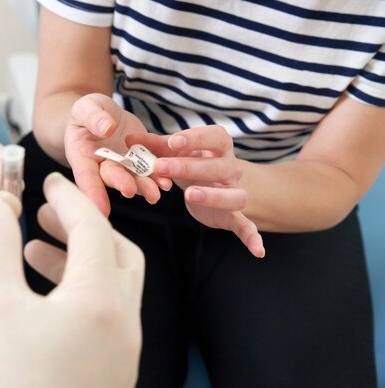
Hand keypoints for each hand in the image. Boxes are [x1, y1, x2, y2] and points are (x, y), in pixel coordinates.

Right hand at [0, 173, 143, 387]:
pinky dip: (79, 290)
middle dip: (82, 226)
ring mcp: (121, 350)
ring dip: (78, 258)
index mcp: (102, 298)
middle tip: (47, 213)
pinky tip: (42, 297)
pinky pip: (103, 313)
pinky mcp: (111, 371)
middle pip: (116, 252)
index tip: (48, 179)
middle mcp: (123, 321)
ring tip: (36, 250)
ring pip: (111, 284)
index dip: (68, 196)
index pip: (92, 226)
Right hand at [65, 93, 171, 214]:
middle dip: (122, 184)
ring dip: (144, 186)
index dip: (93, 193)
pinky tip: (167, 182)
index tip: (101, 209)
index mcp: (82, 156)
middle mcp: (101, 166)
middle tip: (130, 191)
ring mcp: (122, 166)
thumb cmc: (87, 111)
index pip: (86, 177)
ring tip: (156, 193)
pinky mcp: (139, 161)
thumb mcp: (86, 107)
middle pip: (112, 177)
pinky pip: (149, 170)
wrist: (103, 114)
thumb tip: (106, 128)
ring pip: (133, 178)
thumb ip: (94, 117)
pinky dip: (158, 176)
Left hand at [128, 126, 264, 257]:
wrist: (208, 182)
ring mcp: (234, 192)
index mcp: (218, 148)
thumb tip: (129, 139)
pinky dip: (253, 237)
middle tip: (160, 167)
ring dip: (214, 196)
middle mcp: (231, 169)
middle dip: (189, 167)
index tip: (173, 141)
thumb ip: (155, 146)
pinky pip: (247, 226)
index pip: (215, 137)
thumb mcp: (173, 153)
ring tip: (189, 195)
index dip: (196, 138)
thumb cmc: (190, 162)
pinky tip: (257, 251)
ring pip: (236, 196)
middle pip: (219, 167)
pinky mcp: (233, 216)